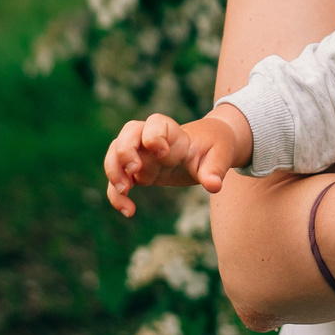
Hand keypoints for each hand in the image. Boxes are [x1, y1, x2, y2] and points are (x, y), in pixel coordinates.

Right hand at [104, 106, 250, 216]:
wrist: (208, 146)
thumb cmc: (214, 147)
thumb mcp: (221, 156)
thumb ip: (215, 170)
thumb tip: (213, 186)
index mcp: (174, 132)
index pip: (155, 123)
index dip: (153, 135)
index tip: (163, 153)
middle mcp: (152, 140)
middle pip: (127, 134)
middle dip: (124, 151)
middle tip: (134, 170)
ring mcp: (142, 154)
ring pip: (114, 154)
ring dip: (113, 173)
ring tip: (125, 192)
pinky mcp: (138, 171)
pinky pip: (118, 179)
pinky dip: (116, 195)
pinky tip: (128, 211)